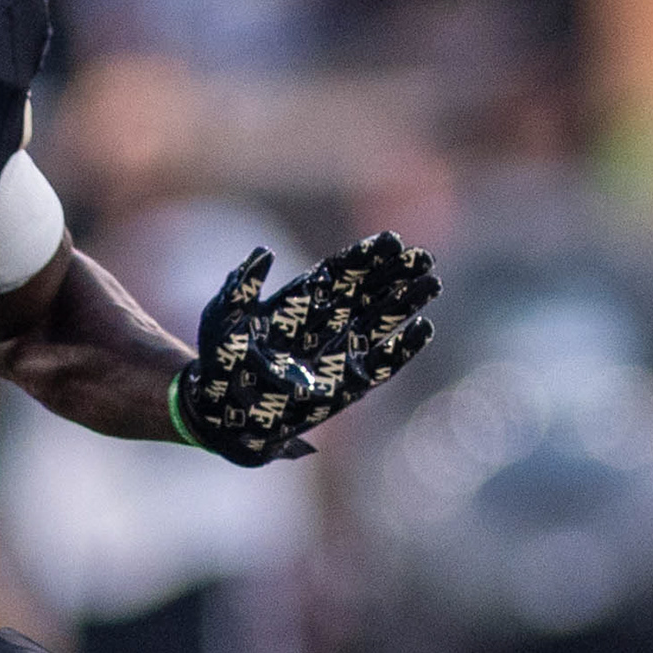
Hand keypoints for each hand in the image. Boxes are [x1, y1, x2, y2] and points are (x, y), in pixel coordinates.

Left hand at [168, 231, 437, 465]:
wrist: (220, 412)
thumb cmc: (219, 363)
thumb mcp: (223, 316)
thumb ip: (242, 285)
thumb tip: (264, 252)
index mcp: (301, 302)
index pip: (340, 272)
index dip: (366, 256)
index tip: (392, 240)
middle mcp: (325, 325)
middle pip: (368, 293)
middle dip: (395, 275)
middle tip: (424, 257)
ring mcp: (338, 355)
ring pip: (379, 323)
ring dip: (405, 304)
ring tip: (432, 283)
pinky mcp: (347, 387)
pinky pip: (380, 366)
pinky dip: (402, 349)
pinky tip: (424, 329)